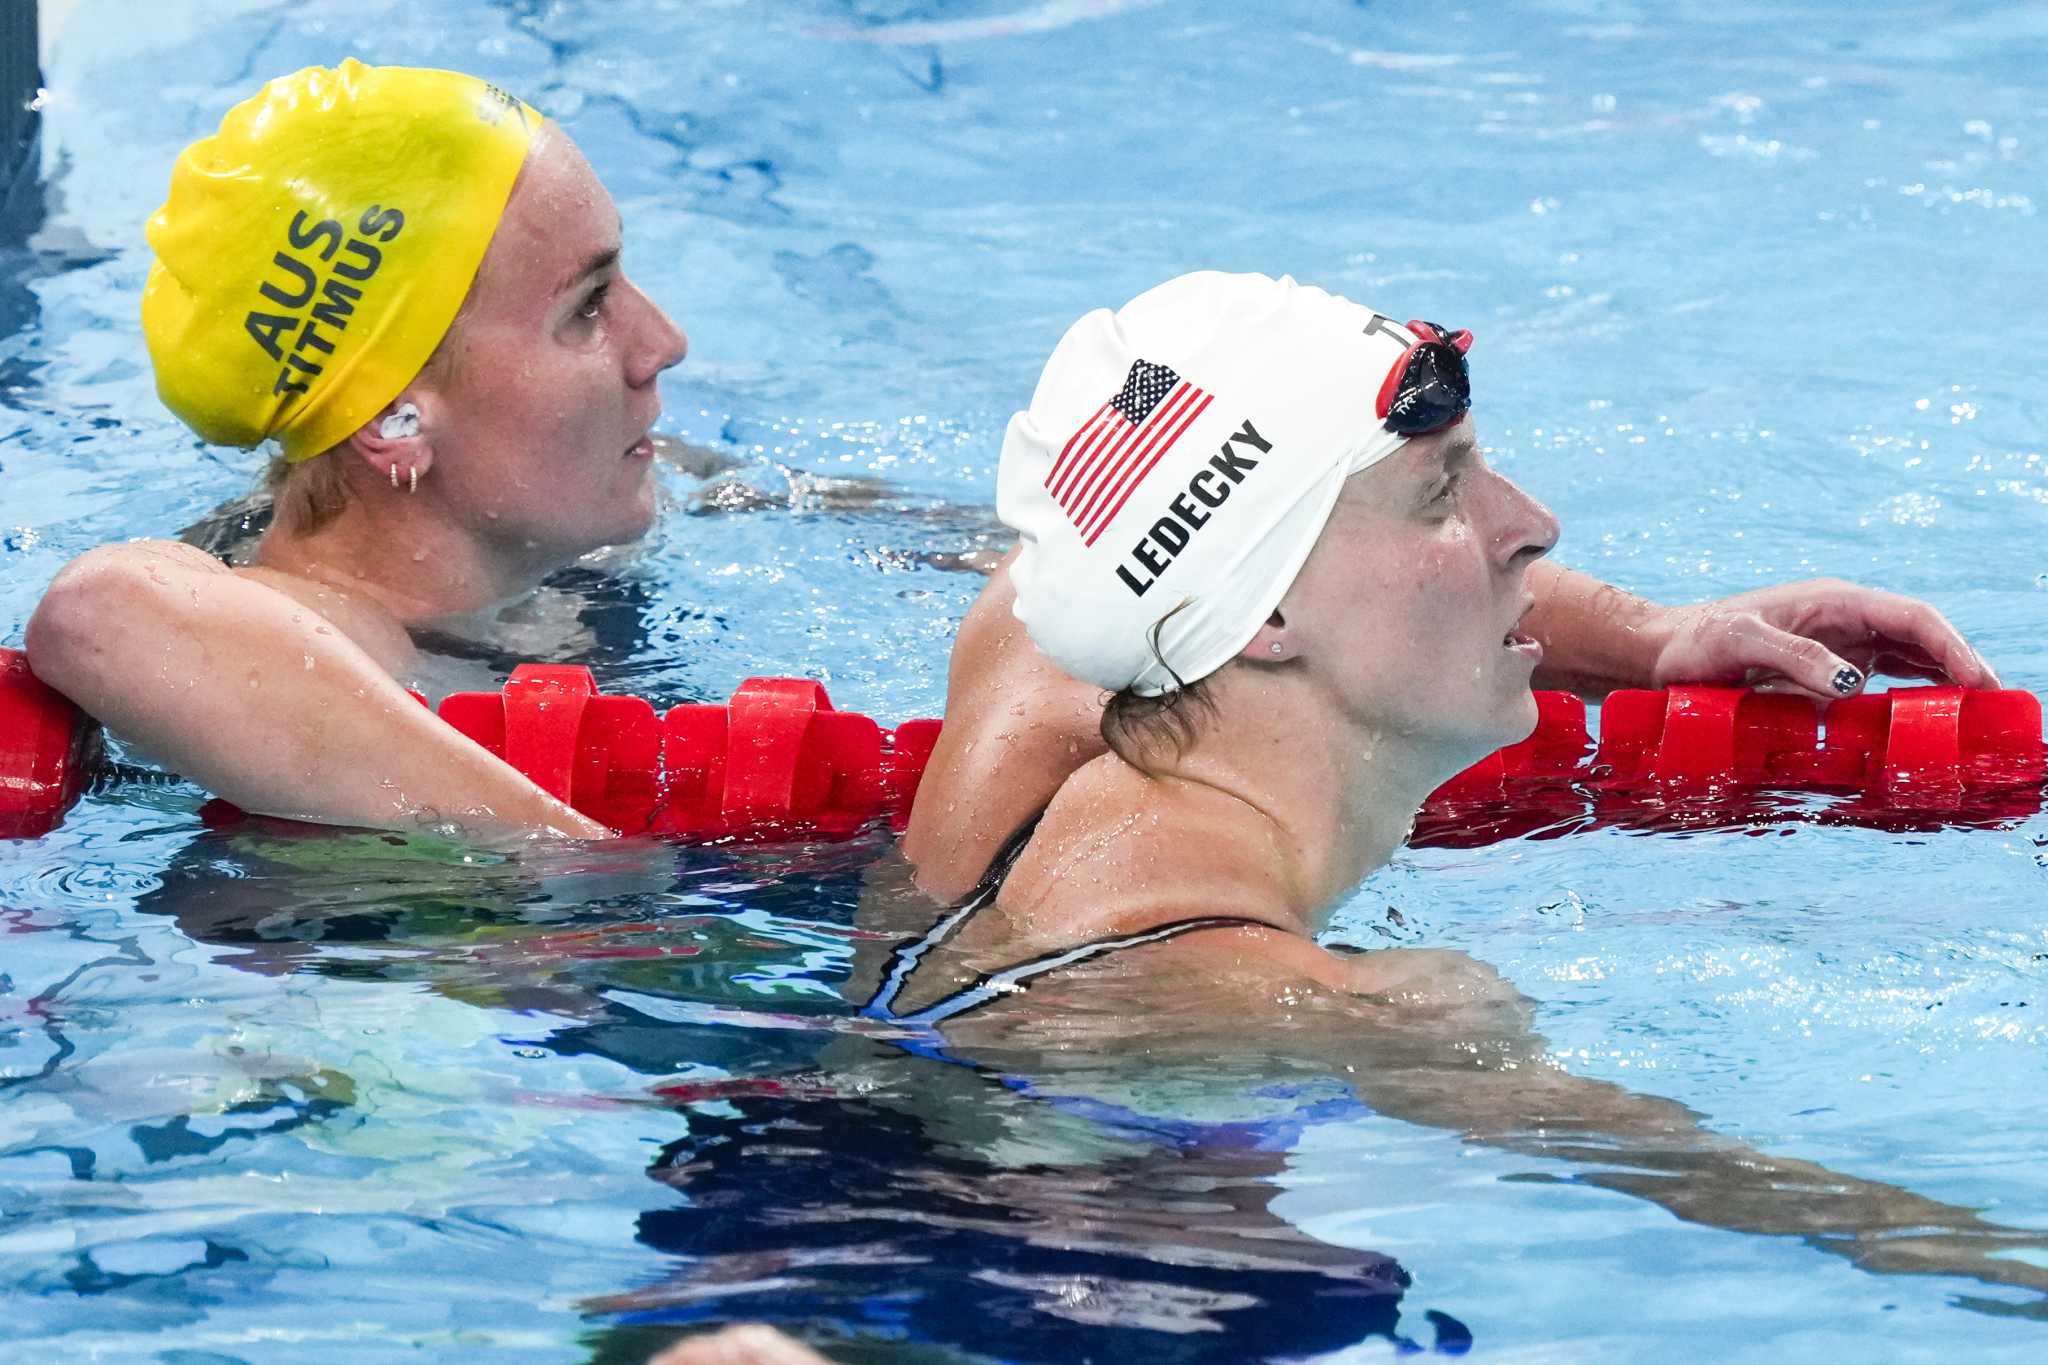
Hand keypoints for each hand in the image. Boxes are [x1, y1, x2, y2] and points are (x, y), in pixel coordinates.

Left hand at [1646, 578, 1999, 701]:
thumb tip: (1850, 682)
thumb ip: (1793, 657)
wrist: (1662, 654)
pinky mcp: (1826, 673)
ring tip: (1978, 720)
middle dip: (1962, 667)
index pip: (1912, 617)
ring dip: (1945, 684)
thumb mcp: (1740, 643)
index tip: (1980, 680)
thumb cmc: (1695, 644)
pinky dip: (1913, 698)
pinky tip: (1931, 722)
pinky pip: (1883, 682)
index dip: (1953, 646)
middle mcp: (1845, 621)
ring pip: (1910, 660)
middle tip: (1995, 709)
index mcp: (1835, 602)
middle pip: (1922, 638)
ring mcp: (1839, 647)